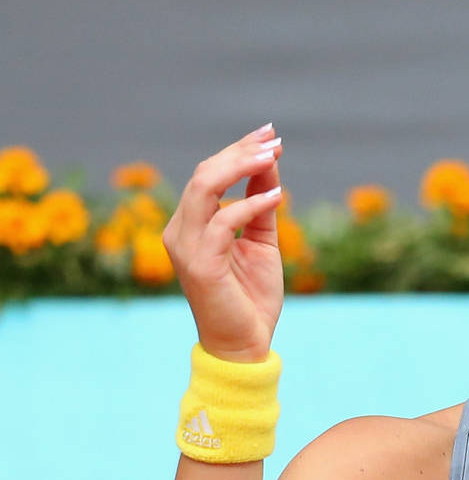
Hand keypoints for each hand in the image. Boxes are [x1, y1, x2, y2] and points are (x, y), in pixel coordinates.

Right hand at [161, 125, 285, 361]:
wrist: (246, 344)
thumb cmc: (251, 296)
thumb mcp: (262, 242)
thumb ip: (262, 205)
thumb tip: (270, 164)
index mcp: (191, 224)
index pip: (209, 175)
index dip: (237, 151)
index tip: (269, 135)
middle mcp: (181, 231)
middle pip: (204, 174)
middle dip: (240, 151)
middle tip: (273, 138)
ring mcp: (186, 246)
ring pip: (204, 189)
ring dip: (240, 167)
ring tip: (272, 155)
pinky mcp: (199, 264)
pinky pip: (222, 223)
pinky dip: (249, 205)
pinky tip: (276, 197)